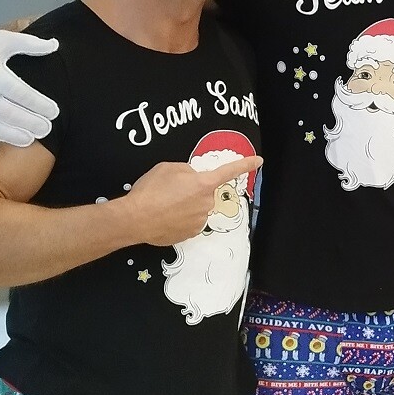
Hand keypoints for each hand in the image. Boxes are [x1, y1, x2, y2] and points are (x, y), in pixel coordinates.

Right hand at [0, 30, 60, 157]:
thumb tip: (55, 44)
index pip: (18, 91)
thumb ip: (30, 44)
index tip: (54, 112)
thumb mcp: (4, 41)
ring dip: (9, 136)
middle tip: (46, 129)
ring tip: (29, 139)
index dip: (38, 104)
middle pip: (5, 112)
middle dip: (28, 123)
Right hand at [122, 155, 262, 246]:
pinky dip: (179, 219)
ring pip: (196, 208)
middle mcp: (206, 203)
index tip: (259, 160)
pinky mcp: (190, 234)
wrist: (135, 219)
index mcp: (203, 184)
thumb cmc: (150, 190)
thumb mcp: (167, 168)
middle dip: (192, 190)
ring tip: (164, 205)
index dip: (245, 164)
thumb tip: (192, 178)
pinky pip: (189, 222)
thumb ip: (186, 171)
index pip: (229, 171)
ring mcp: (199, 220)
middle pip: (204, 192)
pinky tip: (165, 217)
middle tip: (170, 191)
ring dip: (185, 205)